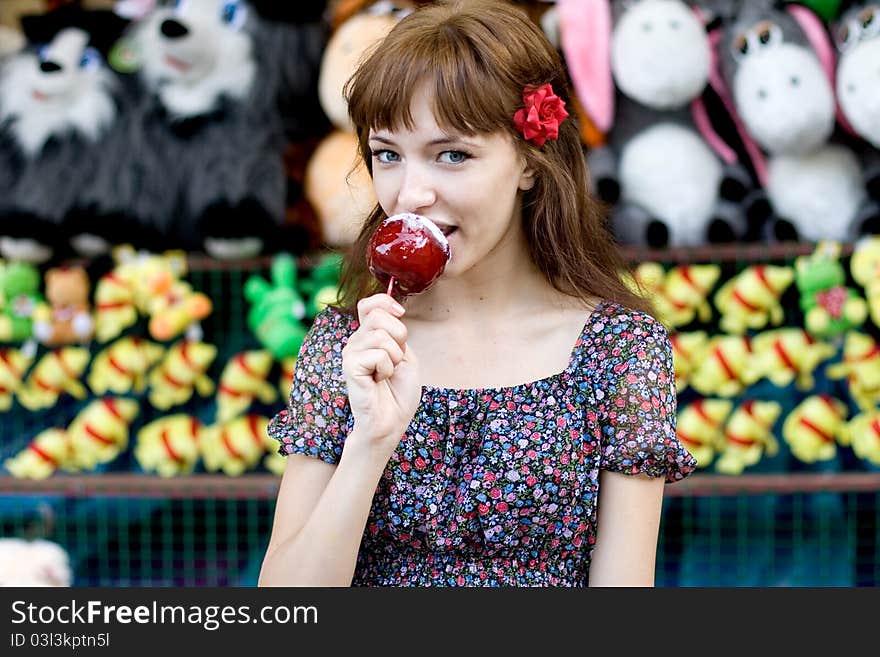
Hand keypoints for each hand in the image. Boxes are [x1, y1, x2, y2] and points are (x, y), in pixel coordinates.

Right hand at [342, 294, 420, 457]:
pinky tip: (378, 381)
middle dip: (399, 336)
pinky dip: (387, 368)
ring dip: (395, 358)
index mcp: (368, 337)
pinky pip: (378, 354)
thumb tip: (393, 310)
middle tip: (396, 360)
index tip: (400, 312)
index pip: (369, 304)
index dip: (385, 302)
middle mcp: (356, 341)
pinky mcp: (350, 366)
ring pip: (382, 336)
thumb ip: (396, 333)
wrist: (390, 422)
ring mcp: (351, 353)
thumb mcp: (405, 355)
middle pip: (379, 316)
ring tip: (387, 374)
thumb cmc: (398, 393)